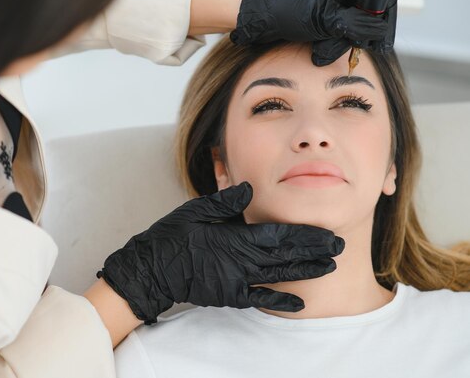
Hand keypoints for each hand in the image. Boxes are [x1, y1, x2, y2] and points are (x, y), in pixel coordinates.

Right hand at [98, 182, 344, 323]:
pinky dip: (281, 301)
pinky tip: (301, 304)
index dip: (306, 234)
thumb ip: (224, 201)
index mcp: (234, 236)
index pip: (279, 235)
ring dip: (306, 271)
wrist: (152, 269)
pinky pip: (260, 298)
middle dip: (315, 251)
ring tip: (329, 266)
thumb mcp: (195, 209)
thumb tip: (250, 187)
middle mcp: (241, 260)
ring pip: (279, 276)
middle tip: (340, 246)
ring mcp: (237, 281)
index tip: (327, 232)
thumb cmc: (172, 236)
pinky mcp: (230, 296)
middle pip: (286, 255)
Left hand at [230, 0, 396, 65]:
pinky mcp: (328, 21)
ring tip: (318, 49)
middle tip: (338, 45)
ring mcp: (337, 6)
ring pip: (353, 33)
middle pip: (368, 20)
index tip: (379, 45)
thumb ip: (354, 24)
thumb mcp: (324, 19)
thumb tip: (378, 30)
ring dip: (337, 46)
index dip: (383, 24)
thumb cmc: (288, 13)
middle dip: (353, 38)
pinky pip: (339, 37)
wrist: (263, 21)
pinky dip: (329, 47)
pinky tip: (315, 49)